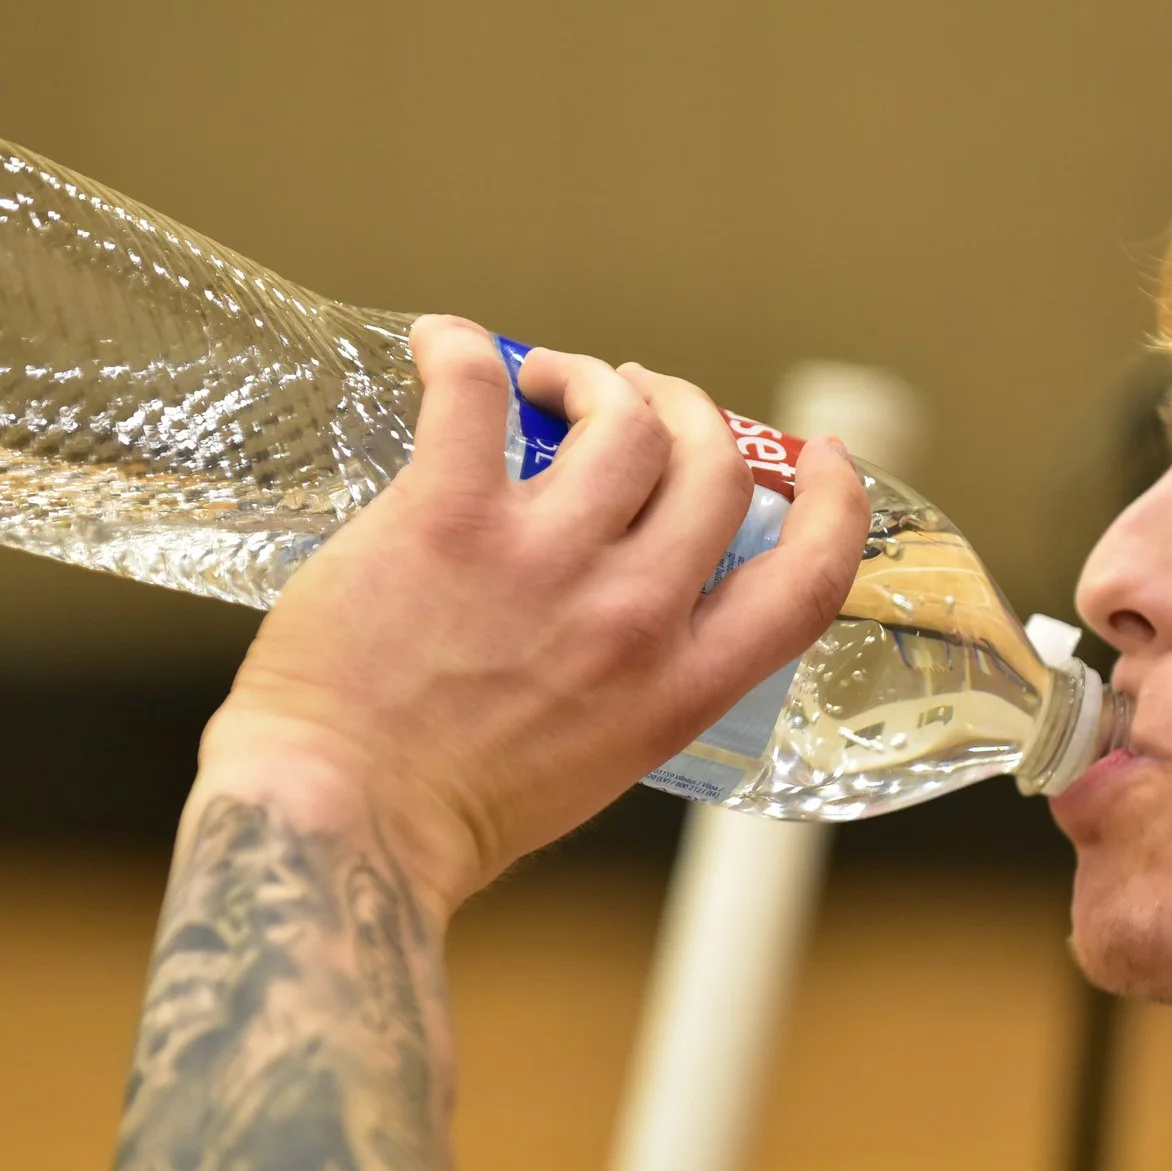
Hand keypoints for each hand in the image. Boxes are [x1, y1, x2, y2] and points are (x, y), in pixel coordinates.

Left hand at [196, 314, 867, 914]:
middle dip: (691, 411)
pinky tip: (445, 344)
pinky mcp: (446, 517)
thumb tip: (630, 612)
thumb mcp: (596, 764)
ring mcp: (543, 562)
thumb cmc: (443, 817)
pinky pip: (474, 390)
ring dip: (595, 377)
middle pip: (715, 467)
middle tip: (639, 397)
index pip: (806, 579)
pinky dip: (461, 349)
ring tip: (547, 379)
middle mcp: (631, 617)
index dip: (832, 503)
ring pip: (625, 417)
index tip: (821, 458)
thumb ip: (633, 685)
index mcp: (677, 688)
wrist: (340, 826)